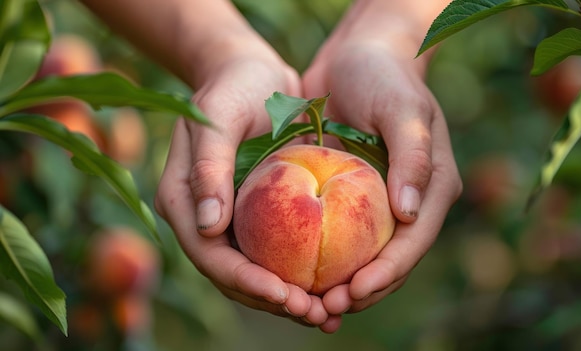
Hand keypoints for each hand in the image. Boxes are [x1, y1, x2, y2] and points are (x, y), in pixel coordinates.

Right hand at [154, 42, 341, 331]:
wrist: (252, 72)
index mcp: (183, 201)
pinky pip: (277, 253)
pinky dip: (300, 274)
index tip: (287, 296)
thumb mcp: (218, 117)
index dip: (247, 282)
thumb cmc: (233, 85)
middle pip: (233, 275)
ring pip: (256, 272)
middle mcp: (204, 218)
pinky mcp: (257, 214)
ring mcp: (230, 219)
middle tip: (316, 314)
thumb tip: (207, 227)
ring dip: (289, 297)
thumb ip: (209, 167)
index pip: (211, 256)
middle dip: (272, 300)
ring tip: (327, 314)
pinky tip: (330, 288)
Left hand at [302, 2, 461, 315]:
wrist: (357, 56)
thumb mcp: (404, 108)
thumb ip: (413, 157)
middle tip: (326, 308)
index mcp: (433, 189)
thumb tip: (411, 215)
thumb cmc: (384, 76)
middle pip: (390, 260)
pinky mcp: (350, 198)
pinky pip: (338, 236)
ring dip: (341, 284)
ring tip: (311, 305)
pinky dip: (322, 258)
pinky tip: (296, 275)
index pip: (413, 243)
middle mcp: (409, 204)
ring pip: (363, 256)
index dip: (387, 273)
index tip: (354, 292)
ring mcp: (379, 203)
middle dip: (362, 290)